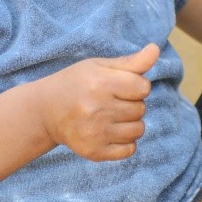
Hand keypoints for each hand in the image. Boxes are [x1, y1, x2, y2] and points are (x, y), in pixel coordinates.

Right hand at [33, 43, 158, 161]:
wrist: (45, 111)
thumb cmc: (77, 83)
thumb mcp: (100, 66)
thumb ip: (131, 62)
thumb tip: (156, 50)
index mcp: (100, 84)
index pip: (143, 87)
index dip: (136, 86)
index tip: (120, 86)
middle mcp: (97, 109)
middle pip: (141, 109)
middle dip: (131, 104)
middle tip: (110, 101)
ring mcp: (95, 133)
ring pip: (138, 130)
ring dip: (130, 123)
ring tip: (111, 117)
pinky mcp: (94, 152)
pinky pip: (129, 150)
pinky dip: (125, 142)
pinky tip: (110, 132)